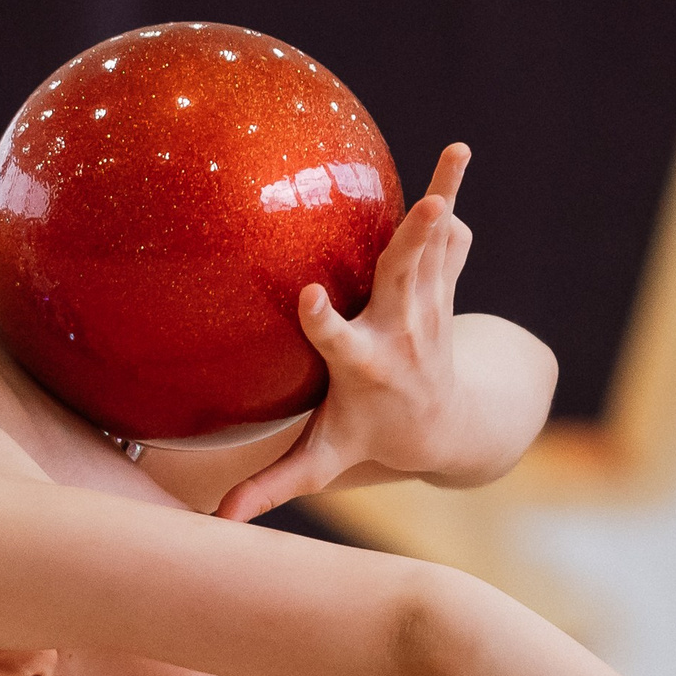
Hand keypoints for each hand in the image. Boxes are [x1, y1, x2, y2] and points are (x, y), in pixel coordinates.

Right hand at [215, 144, 476, 522]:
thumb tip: (218, 523)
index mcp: (365, 368)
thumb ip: (273, 485)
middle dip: (415, 246)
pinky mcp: (441, 286)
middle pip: (405, 283)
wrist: (446, 427)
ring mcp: (429, 307)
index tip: (311, 297)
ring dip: (444, 200)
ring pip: (435, 249)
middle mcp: (402, 333)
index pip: (340, 343)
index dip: (325, 322)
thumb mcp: (322, 460)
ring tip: (457, 152)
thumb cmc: (368, 438)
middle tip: (431, 207)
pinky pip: (450, 239)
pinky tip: (456, 155)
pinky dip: (452, 196)